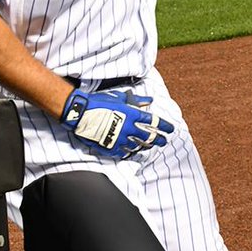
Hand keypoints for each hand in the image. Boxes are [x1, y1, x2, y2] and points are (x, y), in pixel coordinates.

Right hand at [59, 89, 174, 158]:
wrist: (81, 112)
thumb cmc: (99, 102)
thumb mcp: (120, 98)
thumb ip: (136, 101)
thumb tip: (149, 100)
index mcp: (132, 114)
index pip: (154, 122)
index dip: (164, 126)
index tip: (171, 129)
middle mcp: (128, 128)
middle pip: (149, 137)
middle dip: (159, 140)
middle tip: (164, 142)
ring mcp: (119, 139)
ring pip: (137, 146)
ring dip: (144, 147)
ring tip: (148, 147)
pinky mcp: (110, 147)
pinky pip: (123, 153)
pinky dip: (128, 152)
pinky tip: (131, 152)